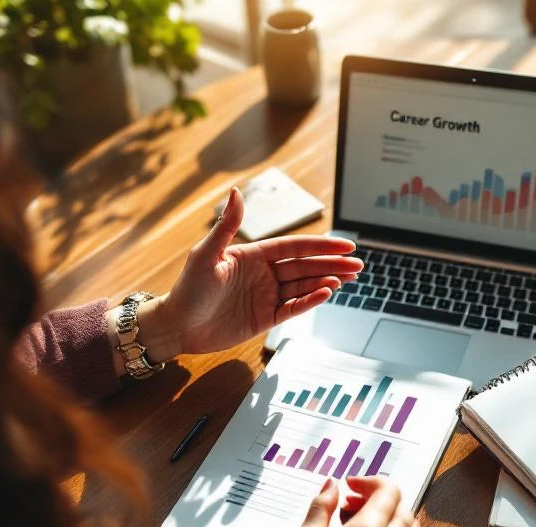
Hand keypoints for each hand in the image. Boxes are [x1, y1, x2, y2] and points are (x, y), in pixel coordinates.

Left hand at [146, 188, 362, 358]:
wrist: (177, 325)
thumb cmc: (187, 288)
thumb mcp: (206, 254)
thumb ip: (227, 226)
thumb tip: (237, 191)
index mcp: (254, 255)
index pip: (294, 248)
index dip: (320, 246)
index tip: (345, 245)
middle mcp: (264, 274)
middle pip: (306, 267)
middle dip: (333, 264)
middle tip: (358, 264)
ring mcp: (267, 296)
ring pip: (304, 287)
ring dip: (327, 281)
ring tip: (348, 278)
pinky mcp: (266, 318)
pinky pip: (294, 308)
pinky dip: (311, 301)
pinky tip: (327, 294)